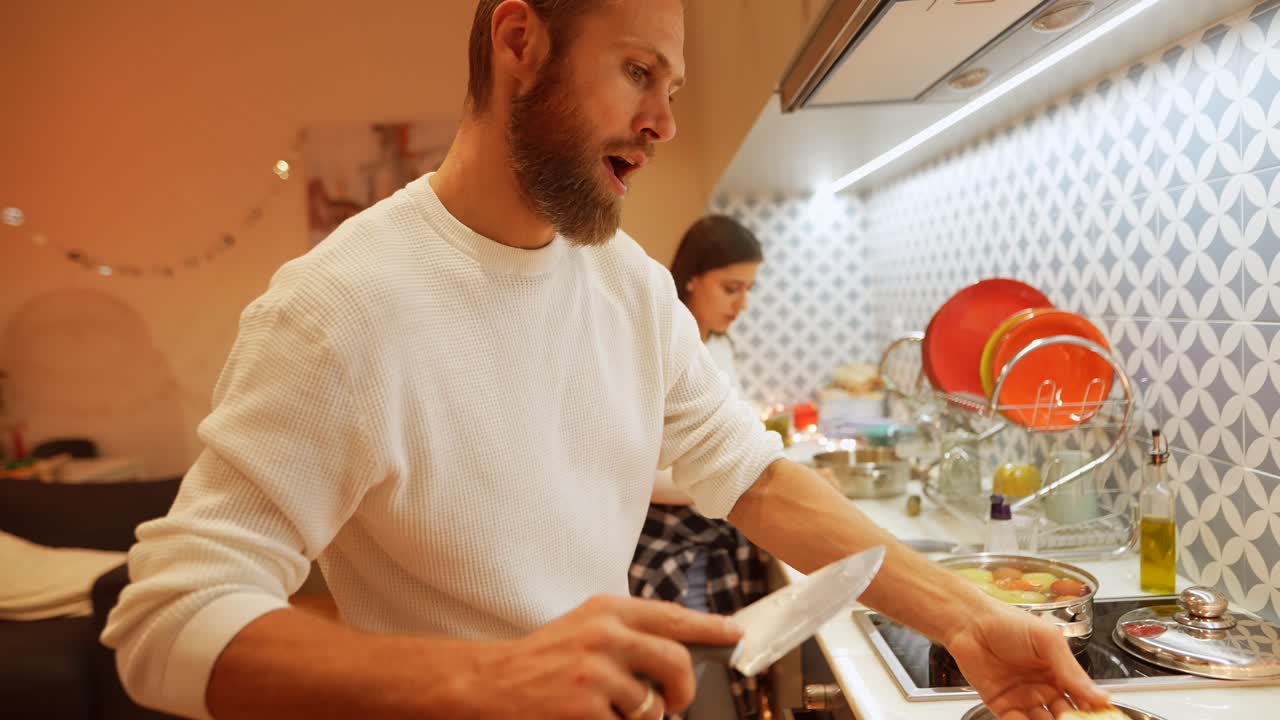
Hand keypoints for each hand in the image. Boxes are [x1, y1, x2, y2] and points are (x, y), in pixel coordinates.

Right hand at [457, 595, 741, 718]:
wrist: (490, 682)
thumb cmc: (541, 658)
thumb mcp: (585, 627)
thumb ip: (629, 633)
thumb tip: (677, 653)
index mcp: (608, 609)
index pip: (673, 616)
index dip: (711, 627)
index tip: (737, 634)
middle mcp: (606, 634)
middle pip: (676, 661)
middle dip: (684, 689)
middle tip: (676, 701)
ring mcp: (597, 672)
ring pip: (653, 704)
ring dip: (643, 716)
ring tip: (613, 709)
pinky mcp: (588, 707)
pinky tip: (592, 716)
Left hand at [944, 604, 1109, 719]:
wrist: (969, 622)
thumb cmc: (1008, 622)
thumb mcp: (1047, 641)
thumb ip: (1071, 670)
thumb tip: (1101, 696)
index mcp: (1058, 671)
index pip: (1082, 698)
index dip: (1092, 711)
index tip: (1102, 718)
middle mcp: (1043, 687)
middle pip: (1065, 715)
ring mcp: (1023, 698)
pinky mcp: (1001, 706)